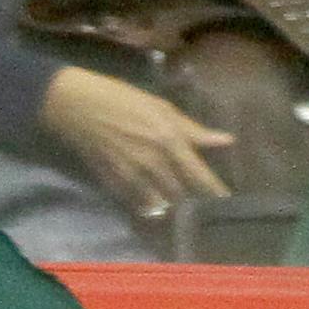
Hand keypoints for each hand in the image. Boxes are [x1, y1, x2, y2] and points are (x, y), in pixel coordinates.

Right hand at [40, 66, 231, 220]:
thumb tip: (226, 141)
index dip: (215, 191)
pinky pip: (139, 204)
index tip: (228, 201)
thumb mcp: (163, 109)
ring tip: (181, 208)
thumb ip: (194, 130)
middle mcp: (155, 164)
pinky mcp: (117, 186)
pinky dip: (149, 206)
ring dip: (172, 205)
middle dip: (194, 202)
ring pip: (162, 203)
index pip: (200, 176)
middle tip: (205, 205)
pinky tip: (154, 203)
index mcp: (170, 142)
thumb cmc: (124, 100)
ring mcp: (134, 178)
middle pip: (182, 195)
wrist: (81, 108)